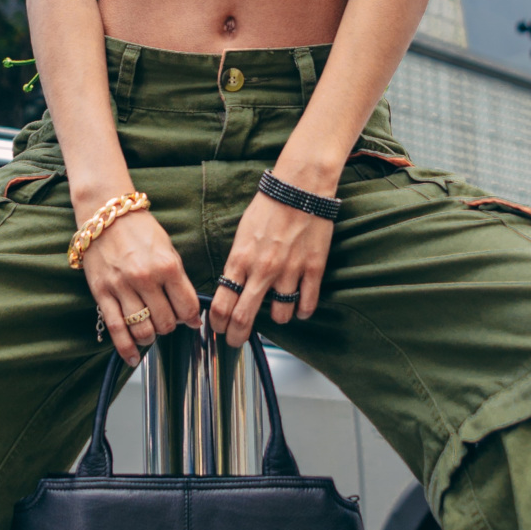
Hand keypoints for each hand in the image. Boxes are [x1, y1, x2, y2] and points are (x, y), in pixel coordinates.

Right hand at [81, 209, 200, 367]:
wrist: (105, 213)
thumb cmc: (139, 229)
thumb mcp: (168, 249)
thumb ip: (180, 281)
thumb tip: (192, 314)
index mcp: (168, 265)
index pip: (188, 307)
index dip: (192, 318)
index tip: (190, 319)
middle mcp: (146, 278)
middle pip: (166, 322)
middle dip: (170, 326)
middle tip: (167, 320)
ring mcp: (122, 287)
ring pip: (143, 330)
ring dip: (151, 337)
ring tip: (151, 332)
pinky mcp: (102, 293)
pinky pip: (116, 329)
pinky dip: (126, 348)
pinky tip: (133, 357)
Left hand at [209, 190, 333, 346]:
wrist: (299, 188)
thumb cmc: (268, 207)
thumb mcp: (241, 234)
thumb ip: (237, 263)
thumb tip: (230, 287)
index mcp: (240, 259)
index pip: (221, 304)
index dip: (217, 324)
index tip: (217, 329)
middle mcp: (262, 270)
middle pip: (244, 318)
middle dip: (236, 336)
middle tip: (235, 340)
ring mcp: (289, 272)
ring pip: (280, 317)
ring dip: (276, 317)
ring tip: (276, 310)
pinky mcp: (313, 270)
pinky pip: (307, 305)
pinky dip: (302, 310)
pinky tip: (299, 306)